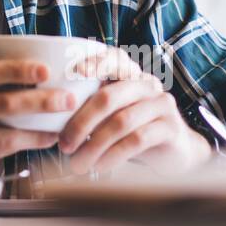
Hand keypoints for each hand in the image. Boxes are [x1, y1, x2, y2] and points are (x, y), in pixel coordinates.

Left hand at [57, 45, 210, 175]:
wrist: (175, 152)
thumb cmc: (133, 130)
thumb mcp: (112, 114)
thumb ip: (91, 106)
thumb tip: (49, 114)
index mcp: (130, 74)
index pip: (113, 58)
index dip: (94, 62)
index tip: (73, 73)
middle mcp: (147, 84)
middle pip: (108, 97)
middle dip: (81, 122)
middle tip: (64, 145)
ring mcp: (161, 104)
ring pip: (121, 121)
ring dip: (94, 145)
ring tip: (77, 164)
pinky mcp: (170, 127)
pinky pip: (137, 140)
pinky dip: (114, 155)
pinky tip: (100, 167)